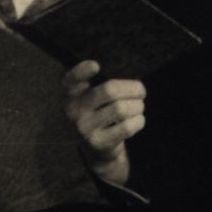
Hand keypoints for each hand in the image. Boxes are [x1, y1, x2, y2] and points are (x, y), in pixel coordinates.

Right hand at [65, 61, 145, 187]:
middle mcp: (73, 110)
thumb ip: (100, 82)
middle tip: (141, 91)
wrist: (95, 146)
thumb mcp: (91, 96)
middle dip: (132, 88)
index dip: (82, 71)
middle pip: (109, 91)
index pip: (71, 79)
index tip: (96, 65)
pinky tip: (137, 119)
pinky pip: (126, 127)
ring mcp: (84, 128)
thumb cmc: (98, 112)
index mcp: (70, 93)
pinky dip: (138, 121)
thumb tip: (129, 81)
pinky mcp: (98, 142)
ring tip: (139, 106)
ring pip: (121, 109)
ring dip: (137, 106)